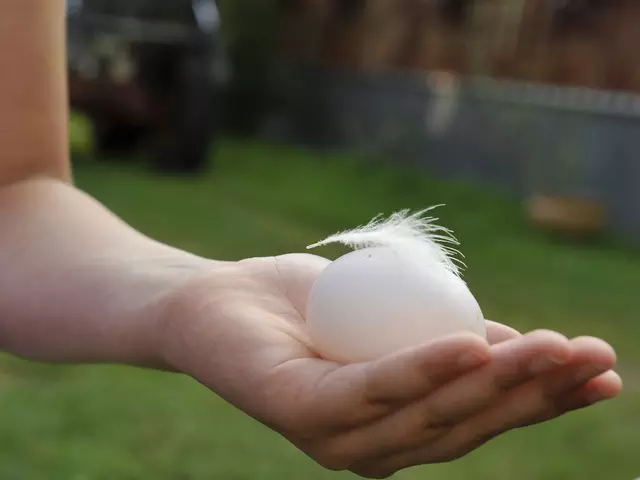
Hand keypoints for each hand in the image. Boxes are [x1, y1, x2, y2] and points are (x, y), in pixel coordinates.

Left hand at [158, 253, 621, 478]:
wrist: (216, 300)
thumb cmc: (308, 308)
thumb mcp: (393, 315)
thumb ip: (444, 337)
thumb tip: (510, 341)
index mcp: (397, 429)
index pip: (483, 420)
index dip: (547, 401)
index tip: (605, 373)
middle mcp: (371, 447)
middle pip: (466, 423)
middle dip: (535, 392)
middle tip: (593, 355)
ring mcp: (335, 436)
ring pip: (428, 412)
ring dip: (494, 379)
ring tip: (549, 345)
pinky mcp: (299, 411)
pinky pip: (371, 388)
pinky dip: (422, 368)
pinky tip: (470, 344)